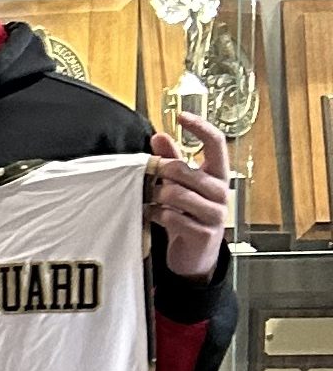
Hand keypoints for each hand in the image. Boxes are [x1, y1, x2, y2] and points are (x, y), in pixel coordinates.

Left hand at [148, 115, 232, 280]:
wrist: (195, 255)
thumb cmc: (188, 215)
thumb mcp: (181, 185)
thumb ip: (172, 160)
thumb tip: (160, 135)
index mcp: (218, 175)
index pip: (217, 144)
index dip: (200, 127)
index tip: (182, 116)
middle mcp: (221, 192)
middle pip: (186, 170)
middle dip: (161, 173)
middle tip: (150, 179)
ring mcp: (214, 213)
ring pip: (176, 193)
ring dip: (157, 196)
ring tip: (152, 200)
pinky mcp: (203, 233)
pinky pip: (171, 217)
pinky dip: (156, 215)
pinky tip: (153, 216)